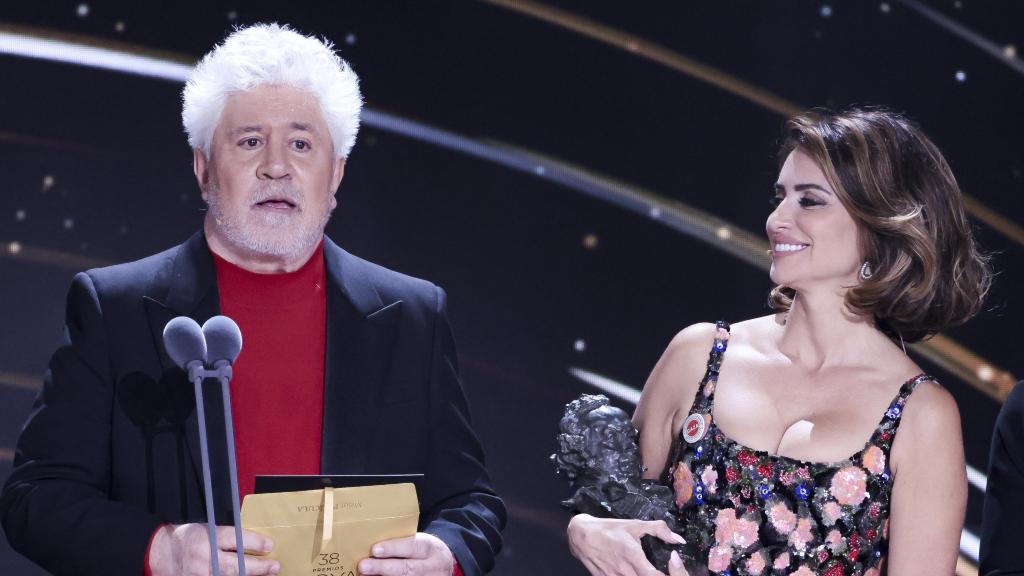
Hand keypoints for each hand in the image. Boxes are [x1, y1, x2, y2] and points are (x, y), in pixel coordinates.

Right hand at [148, 523, 279, 575]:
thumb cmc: (188, 539)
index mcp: (206, 537)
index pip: (234, 539)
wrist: (160, 554)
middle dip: (258, 567)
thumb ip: (228, 536)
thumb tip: (257, 542)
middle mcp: (202, 558)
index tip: (269, 546)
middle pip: (235, 565)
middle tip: (274, 566)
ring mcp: (199, 575)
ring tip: (267, 574)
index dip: (254, 543)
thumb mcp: (207, 529)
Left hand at [357, 532, 453, 575]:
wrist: (445, 565)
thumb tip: (372, 546)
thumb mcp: (419, 542)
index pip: (413, 547)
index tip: (375, 549)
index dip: (393, 548)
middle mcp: (432, 567)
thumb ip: (401, 543)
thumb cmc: (424, 551)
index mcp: (430, 548)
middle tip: (363, 565)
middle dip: (383, 567)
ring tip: (364, 575)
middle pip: (407, 568)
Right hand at [567, 514, 686, 575]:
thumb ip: (659, 530)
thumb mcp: (635, 525)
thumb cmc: (610, 529)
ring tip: (645, 572)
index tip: (671, 572)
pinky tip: (633, 573)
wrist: (581, 536)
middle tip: (662, 572)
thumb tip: (679, 540)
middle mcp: (623, 570)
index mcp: (632, 556)